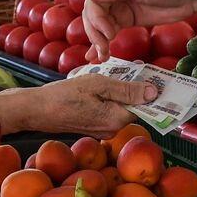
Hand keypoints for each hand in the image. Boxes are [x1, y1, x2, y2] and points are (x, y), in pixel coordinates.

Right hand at [0, 75, 157, 138]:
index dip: (152, 90)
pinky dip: (110, 95)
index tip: (160, 77)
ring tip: (117, 71)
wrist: (35, 110)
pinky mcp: (94, 125)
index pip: (145, 105)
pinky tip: (103, 81)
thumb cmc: (64, 95)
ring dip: (122, 89)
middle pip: (134, 105)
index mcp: (117, 119)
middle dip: (137, 86)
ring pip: (121, 105)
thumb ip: (127, 89)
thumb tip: (153, 93)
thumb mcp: (98, 84)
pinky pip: (110, 108)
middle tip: (137, 67)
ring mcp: (103, 129)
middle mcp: (113, 128)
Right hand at [83, 0, 196, 57]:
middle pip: (94, 15)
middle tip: (103, 48)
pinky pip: (111, 31)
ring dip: (98, 41)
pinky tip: (97, 55)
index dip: (96, 19)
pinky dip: (104, 42)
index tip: (108, 33)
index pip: (93, 2)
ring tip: (102, 56)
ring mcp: (121, 8)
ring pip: (100, 25)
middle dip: (95, 33)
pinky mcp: (129, 20)